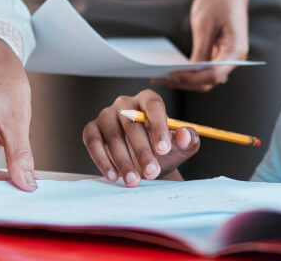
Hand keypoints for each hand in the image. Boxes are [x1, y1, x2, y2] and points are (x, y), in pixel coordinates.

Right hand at [83, 89, 199, 186]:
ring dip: (123, 160)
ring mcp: (106, 115)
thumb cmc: (163, 151)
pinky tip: (113, 175)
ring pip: (112, 135)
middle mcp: (125, 103)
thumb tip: (184, 134)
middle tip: (151, 172)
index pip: (153, 105)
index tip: (164, 149)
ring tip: (134, 180)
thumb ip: (188, 139)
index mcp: (148, 99)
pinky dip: (102, 160)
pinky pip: (93, 142)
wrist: (145, 165)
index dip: (158, 126)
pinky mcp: (92, 129)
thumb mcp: (181, 147)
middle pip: (131, 122)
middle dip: (142, 151)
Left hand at [156, 0, 249, 91]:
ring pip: (206, 77)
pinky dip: (190, 70)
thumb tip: (189, 73)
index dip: (190, 78)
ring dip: (186, 78)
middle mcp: (234, 58)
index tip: (170, 75)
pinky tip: (172, 68)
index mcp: (235, 51)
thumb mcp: (205, 24)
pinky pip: (205, 67)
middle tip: (160, 77)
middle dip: (185, 82)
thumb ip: (200, 51)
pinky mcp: (220, 51)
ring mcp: (228, 56)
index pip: (212, 75)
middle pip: (208, 80)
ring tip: (162, 75)